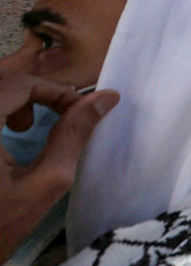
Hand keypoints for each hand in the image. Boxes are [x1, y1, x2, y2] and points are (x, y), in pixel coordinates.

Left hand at [0, 75, 117, 264]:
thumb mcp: (46, 183)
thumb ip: (73, 135)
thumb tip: (105, 98)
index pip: (19, 83)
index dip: (54, 90)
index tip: (78, 110)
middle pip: (1, 82)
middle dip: (32, 92)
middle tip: (54, 116)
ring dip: (11, 99)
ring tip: (27, 126)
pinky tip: (4, 136)